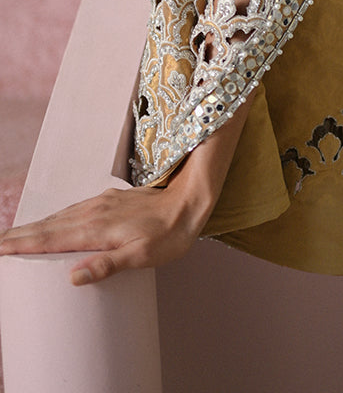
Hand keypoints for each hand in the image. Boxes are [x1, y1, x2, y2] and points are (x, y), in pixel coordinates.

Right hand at [0, 180, 206, 285]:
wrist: (188, 202)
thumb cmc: (168, 234)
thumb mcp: (140, 256)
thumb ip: (106, 265)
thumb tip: (72, 277)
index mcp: (96, 229)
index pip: (50, 238)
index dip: (22, 243)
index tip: (0, 248)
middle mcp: (93, 212)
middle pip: (48, 225)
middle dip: (20, 234)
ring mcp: (100, 204)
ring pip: (59, 216)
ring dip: (36, 226)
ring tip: (16, 236)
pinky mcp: (108, 200)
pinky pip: (73, 210)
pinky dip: (55, 219)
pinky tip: (54, 223)